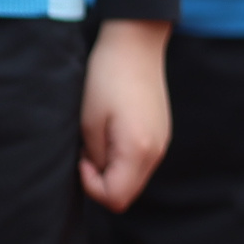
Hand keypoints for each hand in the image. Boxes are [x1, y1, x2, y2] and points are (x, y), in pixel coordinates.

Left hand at [78, 19, 171, 208]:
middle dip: (102, 182)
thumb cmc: (107, 79)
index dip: (92, 187)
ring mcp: (162, 142)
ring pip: (134, 178)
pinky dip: (123, 158)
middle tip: (86, 152)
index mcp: (138, 150)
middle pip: (128, 193)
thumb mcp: (89, 122)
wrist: (135, 45)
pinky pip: (141, 161)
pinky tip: (112, 132)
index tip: (81, 160)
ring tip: (98, 139)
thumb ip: (95, 157)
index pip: (116, 198)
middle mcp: (156, 152)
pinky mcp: (160, 132)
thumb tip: (98, 172)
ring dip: (112, 169)